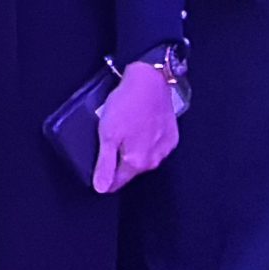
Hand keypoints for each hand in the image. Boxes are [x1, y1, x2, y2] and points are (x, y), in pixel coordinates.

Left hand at [92, 65, 180, 192]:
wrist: (150, 82)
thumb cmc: (127, 105)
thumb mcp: (107, 134)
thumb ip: (104, 163)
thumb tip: (101, 187)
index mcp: (137, 162)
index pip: (117, 182)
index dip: (104, 179)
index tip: (96, 173)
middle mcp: (154, 159)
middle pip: (131, 170)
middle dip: (118, 163)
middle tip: (107, 144)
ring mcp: (165, 148)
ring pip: (144, 158)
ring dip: (133, 151)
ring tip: (122, 133)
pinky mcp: (171, 136)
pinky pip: (155, 146)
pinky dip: (145, 141)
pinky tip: (138, 128)